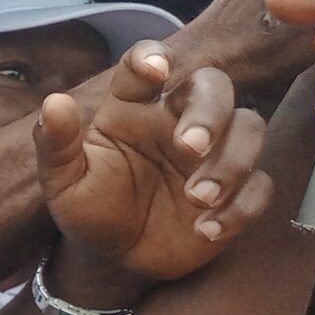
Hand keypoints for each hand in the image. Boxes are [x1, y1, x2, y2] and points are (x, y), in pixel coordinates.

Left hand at [36, 45, 271, 287]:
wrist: (113, 257)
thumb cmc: (88, 207)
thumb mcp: (63, 181)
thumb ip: (57, 143)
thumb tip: (54, 102)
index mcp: (131, 107)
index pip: (144, 66)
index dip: (152, 57)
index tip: (155, 68)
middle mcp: (177, 120)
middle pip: (214, 87)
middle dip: (210, 112)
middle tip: (190, 148)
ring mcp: (214, 153)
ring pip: (249, 128)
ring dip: (231, 162)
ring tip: (197, 198)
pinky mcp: (238, 191)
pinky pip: (260, 186)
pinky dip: (241, 206)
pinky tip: (207, 230)